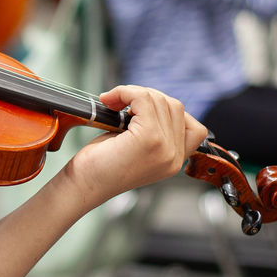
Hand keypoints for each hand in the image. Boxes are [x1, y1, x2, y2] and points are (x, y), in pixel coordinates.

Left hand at [60, 86, 207, 209]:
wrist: (82, 184)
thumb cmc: (101, 165)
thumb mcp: (135, 147)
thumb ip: (154, 130)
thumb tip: (149, 98)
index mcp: (174, 161)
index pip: (193, 127)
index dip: (167, 111)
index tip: (140, 112)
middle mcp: (174, 157)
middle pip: (175, 107)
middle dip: (147, 97)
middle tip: (119, 104)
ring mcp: (165, 149)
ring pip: (160, 100)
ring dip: (133, 93)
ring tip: (113, 103)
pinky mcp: (149, 139)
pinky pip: (144, 99)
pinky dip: (126, 92)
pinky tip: (110, 101)